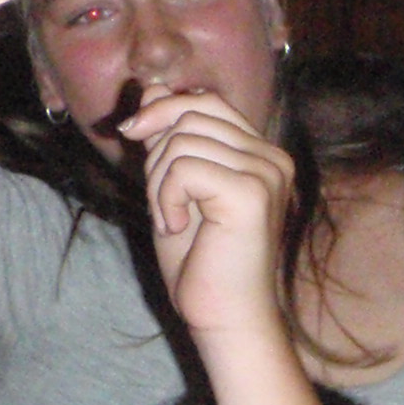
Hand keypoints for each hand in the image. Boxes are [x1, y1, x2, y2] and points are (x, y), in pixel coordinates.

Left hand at [120, 90, 292, 335]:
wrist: (226, 315)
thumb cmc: (202, 260)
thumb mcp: (174, 187)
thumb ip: (170, 139)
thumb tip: (152, 89)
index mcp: (261, 153)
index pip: (206, 101)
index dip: (163, 109)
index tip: (131, 135)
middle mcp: (272, 158)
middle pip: (190, 114)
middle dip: (156, 154)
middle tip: (164, 202)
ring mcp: (267, 173)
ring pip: (181, 141)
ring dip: (159, 182)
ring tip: (173, 218)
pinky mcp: (252, 194)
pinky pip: (184, 169)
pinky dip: (166, 198)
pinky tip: (178, 227)